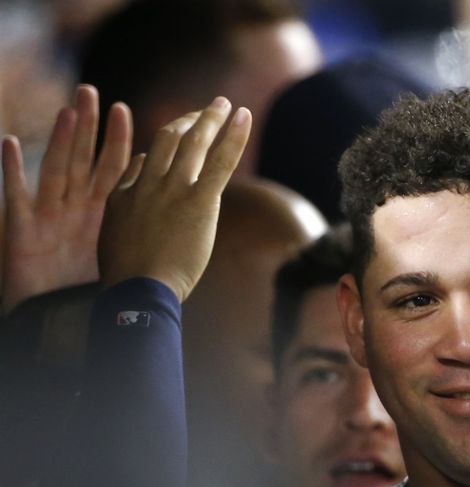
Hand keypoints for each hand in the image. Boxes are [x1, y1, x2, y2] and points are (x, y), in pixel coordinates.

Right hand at [1, 85, 131, 314]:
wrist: (58, 322)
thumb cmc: (91, 289)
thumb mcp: (116, 249)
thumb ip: (132, 221)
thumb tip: (162, 199)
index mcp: (99, 212)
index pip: (110, 169)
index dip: (116, 141)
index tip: (124, 111)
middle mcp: (73, 208)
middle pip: (81, 160)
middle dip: (86, 128)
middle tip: (91, 93)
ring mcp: (48, 217)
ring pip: (54, 171)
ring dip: (59, 142)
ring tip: (66, 112)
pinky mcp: (24, 232)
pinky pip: (17, 197)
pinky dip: (12, 171)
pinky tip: (9, 143)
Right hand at [98, 98, 250, 301]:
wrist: (140, 289)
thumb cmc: (129, 273)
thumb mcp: (116, 233)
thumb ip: (126, 204)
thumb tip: (137, 177)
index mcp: (124, 193)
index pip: (144, 159)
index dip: (162, 147)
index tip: (177, 139)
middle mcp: (147, 183)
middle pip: (168, 140)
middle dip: (188, 121)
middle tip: (207, 109)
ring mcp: (172, 189)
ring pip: (192, 142)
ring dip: (210, 118)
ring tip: (224, 103)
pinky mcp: (199, 200)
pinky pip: (220, 161)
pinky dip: (234, 136)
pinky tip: (244, 116)